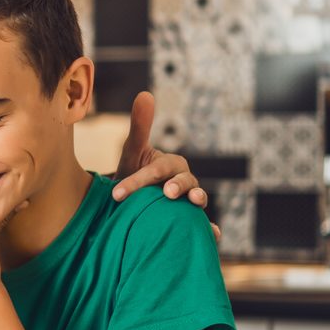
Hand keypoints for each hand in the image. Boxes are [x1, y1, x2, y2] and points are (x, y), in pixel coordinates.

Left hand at [112, 91, 220, 240]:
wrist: (134, 203)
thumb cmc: (134, 174)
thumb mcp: (132, 152)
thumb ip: (139, 126)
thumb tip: (145, 93)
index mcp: (172, 165)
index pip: (158, 170)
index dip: (138, 180)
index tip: (117, 193)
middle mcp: (185, 182)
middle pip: (186, 182)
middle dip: (178, 186)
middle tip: (168, 192)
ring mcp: (190, 202)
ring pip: (198, 200)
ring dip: (197, 201)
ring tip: (193, 204)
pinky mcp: (191, 220)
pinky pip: (205, 226)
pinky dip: (212, 231)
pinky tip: (213, 235)